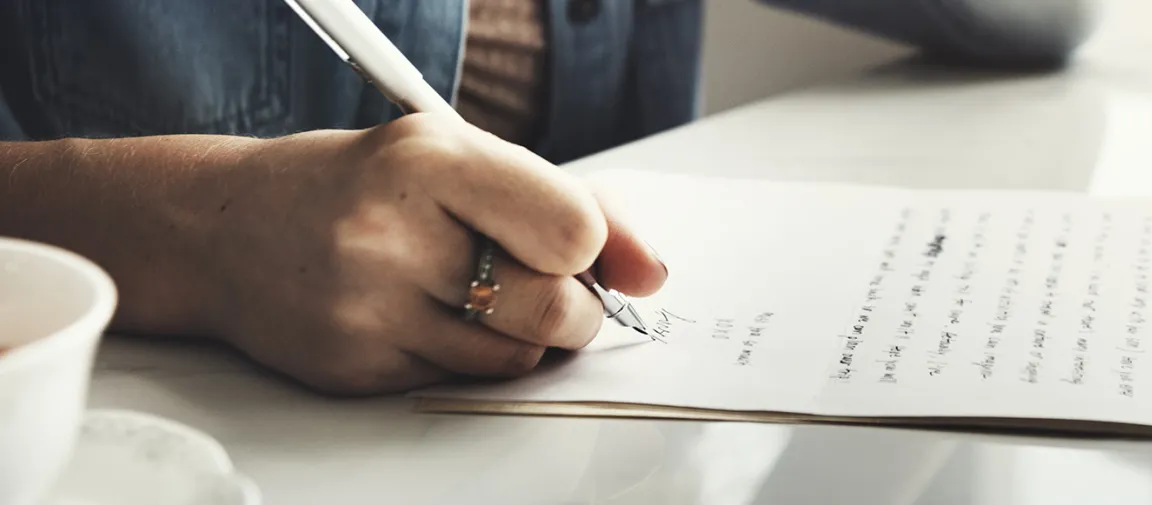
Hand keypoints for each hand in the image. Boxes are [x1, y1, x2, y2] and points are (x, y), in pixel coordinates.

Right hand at [199, 113, 666, 394]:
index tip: (574, 245)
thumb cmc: (359, 184)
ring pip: (514, 360)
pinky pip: (460, 382)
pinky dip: (466, 356)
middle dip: (575, 309)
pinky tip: (424, 315)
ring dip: (522, 337)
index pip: (570, 228)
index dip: (590, 246)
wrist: (224, 229)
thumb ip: (565, 201)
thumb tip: (650, 272)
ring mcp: (366, 310)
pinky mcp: (353, 369)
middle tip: (554, 290)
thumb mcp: (457, 157)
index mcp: (426, 160)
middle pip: (552, 309)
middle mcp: (390, 235)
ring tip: (477, 294)